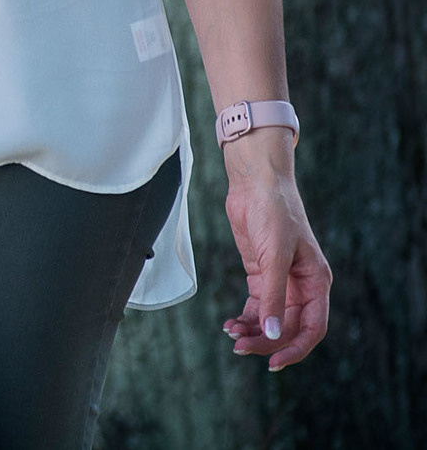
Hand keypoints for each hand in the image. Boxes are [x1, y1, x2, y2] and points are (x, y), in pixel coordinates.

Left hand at [220, 133, 330, 368]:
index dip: (295, 348)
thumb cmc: (274, 213)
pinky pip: (256, 305)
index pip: (312, 328)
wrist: (255, 183)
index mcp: (316, 283)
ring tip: (230, 335)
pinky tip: (229, 323)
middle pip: (288, 327)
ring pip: (270, 319)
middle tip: (238, 348)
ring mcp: (280, 280)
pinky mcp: (260, 273)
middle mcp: (301, 286)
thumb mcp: (274, 257)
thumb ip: (272, 297)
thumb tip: (271, 334)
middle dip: (265, 340)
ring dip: (252, 331)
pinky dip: (244, 317)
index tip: (272, 362)